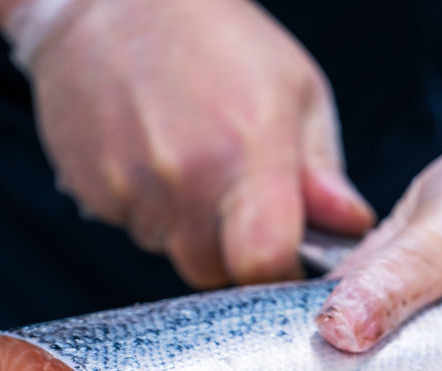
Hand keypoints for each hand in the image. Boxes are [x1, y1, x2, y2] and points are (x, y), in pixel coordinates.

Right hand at [16, 0, 373, 286]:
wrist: (109, 0)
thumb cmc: (216, 38)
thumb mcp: (294, 89)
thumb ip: (322, 170)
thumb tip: (350, 224)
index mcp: (248, 149)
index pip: (262, 262)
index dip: (277, 273)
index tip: (283, 257)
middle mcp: (186, 174)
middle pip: (212, 270)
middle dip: (228, 251)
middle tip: (233, 200)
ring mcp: (131, 183)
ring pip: (169, 250)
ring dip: (184, 226)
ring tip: (188, 161)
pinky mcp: (91, 188)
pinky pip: (130, 226)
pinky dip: (145, 206)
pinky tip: (151, 155)